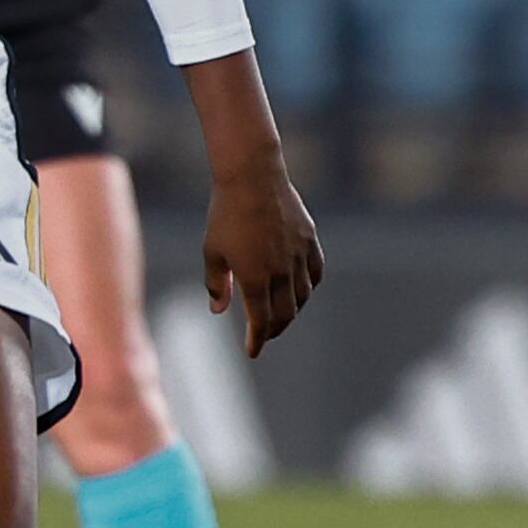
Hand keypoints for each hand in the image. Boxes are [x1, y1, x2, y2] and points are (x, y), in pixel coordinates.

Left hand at [202, 144, 322, 356]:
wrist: (252, 176)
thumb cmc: (225, 213)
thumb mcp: (211, 251)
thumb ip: (215, 284)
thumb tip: (219, 310)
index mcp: (254, 278)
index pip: (260, 321)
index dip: (257, 340)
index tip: (253, 351)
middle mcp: (280, 272)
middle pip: (284, 314)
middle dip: (273, 329)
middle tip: (264, 334)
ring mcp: (298, 256)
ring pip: (302, 296)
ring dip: (292, 310)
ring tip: (281, 313)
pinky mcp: (309, 240)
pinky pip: (315, 273)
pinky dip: (309, 286)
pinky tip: (301, 289)